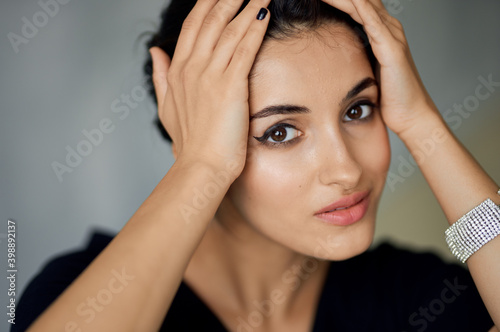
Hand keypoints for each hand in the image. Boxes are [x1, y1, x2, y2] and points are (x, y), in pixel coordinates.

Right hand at [150, 0, 269, 176]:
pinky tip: (265, 11)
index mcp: (178, 70)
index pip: (193, 25)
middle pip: (210, 18)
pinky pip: (244, 48)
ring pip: (229, 28)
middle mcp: (192, 66)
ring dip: (247, 3)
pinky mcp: (230, 85)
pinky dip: (255, 27)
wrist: (201, 166)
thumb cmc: (190, 142)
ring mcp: (210, 74)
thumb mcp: (168, 107)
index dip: (207, 2)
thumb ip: (161, 75)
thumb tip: (155, 50)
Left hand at [321, 0, 439, 136]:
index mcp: (381, 31)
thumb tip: (332, 54)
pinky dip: (359, 8)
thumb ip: (354, 55)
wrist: (410, 115)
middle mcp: (389, 28)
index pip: (358, 4)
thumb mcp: (366, 68)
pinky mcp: (391, 48)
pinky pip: (372, 22)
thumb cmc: (389, 96)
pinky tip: (347, 0)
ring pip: (364, 4)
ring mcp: (392, 36)